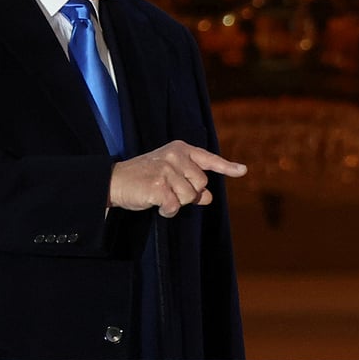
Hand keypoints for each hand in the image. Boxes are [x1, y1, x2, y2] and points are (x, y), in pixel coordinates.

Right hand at [108, 140, 246, 217]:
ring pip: (190, 197)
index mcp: (181, 149)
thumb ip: (191, 184)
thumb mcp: (171, 176)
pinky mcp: (158, 186)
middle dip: (189, 194)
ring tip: (160, 195)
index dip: (226, 167)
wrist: (115, 181)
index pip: (208, 159)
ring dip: (176, 203)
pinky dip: (168, 210)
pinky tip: (155, 203)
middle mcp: (176, 156)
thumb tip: (208, 198)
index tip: (243, 171)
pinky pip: (175, 206)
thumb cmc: (146, 178)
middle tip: (169, 189)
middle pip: (202, 184)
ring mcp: (167, 169)